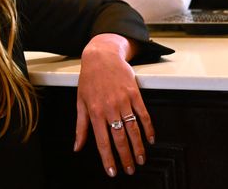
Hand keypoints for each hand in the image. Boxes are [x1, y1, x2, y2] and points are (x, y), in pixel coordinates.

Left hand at [74, 33, 153, 176]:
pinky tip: (150, 139)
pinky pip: (144, 115)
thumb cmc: (88, 79)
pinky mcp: (134, 94)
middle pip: (120, 139)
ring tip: (141, 159)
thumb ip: (80, 126)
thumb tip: (77, 146)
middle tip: (130, 170)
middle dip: (126, 157)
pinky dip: (148, 129)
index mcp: (95, 112)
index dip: (108, 159)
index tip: (112, 171)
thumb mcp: (80, 101)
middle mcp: (109, 108)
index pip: (102, 142)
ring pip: (133, 129)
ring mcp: (123, 101)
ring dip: (138, 147)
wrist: (101, 56)